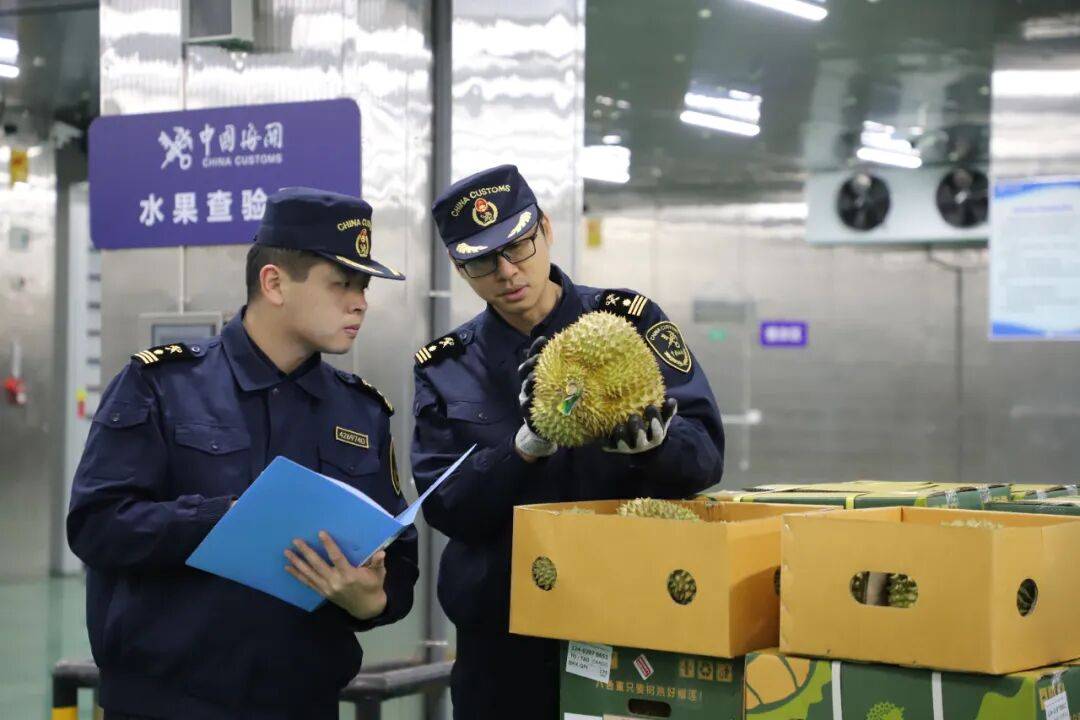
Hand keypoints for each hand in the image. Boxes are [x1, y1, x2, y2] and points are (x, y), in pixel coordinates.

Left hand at [285, 531, 387, 619]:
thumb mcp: (379, 574)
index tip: (321, 533)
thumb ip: (378, 563)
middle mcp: (335, 582)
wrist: (366, 608)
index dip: (329, 545)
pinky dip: (297, 575)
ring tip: (287, 553)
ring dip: (297, 562)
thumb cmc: (373, 586)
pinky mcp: (323, 593)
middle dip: (306, 552)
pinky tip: (288, 568)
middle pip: (318, 565)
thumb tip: (381, 552)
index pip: (337, 558)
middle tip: (296, 541)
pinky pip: (308, 583)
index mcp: (349, 575)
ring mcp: (327, 588)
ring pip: (309, 574)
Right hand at [515, 336, 555, 460]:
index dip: (536, 348)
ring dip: (529, 380)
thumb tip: (585, 353)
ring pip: (524, 386)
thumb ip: (567, 373)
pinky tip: (534, 397)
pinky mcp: (528, 413)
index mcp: (538, 375)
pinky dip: (529, 401)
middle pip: (525, 370)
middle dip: (531, 362)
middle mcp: (530, 385)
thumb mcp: (563, 385)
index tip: (543, 339)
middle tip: (539, 359)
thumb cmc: (559, 402)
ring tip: (536, 377)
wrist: (551, 428)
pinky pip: (525, 406)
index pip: (534, 358)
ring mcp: (527, 398)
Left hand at [602, 398, 677, 453]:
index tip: (650, 407)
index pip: (657, 431)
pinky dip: (605, 442)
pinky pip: (609, 446)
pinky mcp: (615, 448)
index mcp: (654, 438)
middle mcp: (642, 445)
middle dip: (636, 429)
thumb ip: (667, 411)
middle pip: (640, 440)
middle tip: (633, 416)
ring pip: (624, 445)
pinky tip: (601, 436)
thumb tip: (672, 399)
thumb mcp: (662, 420)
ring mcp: (628, 448)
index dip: (654, 421)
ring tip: (619, 427)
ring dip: (621, 436)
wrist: (641, 443)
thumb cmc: (651, 426)